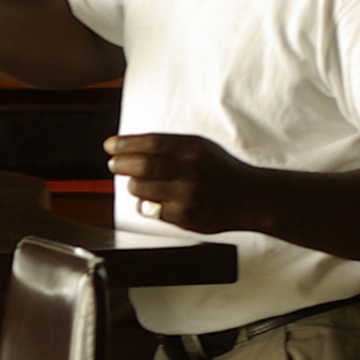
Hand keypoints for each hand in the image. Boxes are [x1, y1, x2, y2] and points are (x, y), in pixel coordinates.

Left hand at [108, 132, 258, 234]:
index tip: (110, 145)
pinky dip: (144, 203)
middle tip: (113, 163)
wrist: (249, 198)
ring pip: (141, 189)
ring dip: (131, 184)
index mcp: (193, 149)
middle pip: (142, 165)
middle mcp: (190, 170)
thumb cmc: (219, 171)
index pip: (151, 143)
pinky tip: (150, 199)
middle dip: (120, 164)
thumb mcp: (201, 148)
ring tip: (133, 182)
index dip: (125, 144)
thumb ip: (171, 146)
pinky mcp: (185, 217)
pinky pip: (151, 209)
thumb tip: (131, 146)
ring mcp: (187, 195)